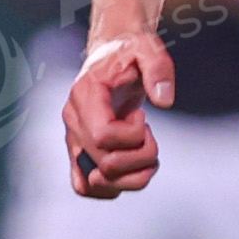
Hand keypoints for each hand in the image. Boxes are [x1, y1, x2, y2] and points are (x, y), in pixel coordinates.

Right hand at [61, 31, 173, 197]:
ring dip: (132, 177)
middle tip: (149, 134)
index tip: (143, 117)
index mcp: (84, 95)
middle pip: (105, 165)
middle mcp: (73, 121)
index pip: (103, 137)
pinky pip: (86, 188)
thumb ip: (158, 69)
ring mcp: (73, 140)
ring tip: (144, 154)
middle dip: (141, 156)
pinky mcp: (79, 153)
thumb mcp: (148, 50)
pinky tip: (132, 168)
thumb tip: (165, 101)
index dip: (133, 136)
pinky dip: (114, 187)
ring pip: (95, 184)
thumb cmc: (130, 52)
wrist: (113, 55)